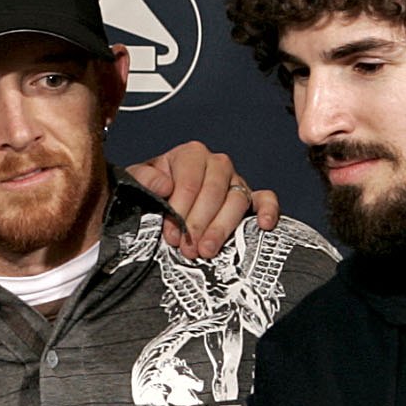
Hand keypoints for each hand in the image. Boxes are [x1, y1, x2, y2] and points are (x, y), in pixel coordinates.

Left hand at [130, 142, 279, 258]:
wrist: (156, 200)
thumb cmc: (150, 191)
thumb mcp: (136, 182)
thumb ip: (144, 180)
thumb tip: (164, 185)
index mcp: (190, 155)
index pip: (190, 182)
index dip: (180, 211)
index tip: (172, 235)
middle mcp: (216, 164)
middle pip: (214, 192)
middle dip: (199, 224)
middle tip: (188, 248)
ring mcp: (235, 180)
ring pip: (236, 200)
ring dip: (222, 227)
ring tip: (208, 250)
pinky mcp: (249, 197)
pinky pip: (265, 198)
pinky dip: (268, 210)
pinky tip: (264, 225)